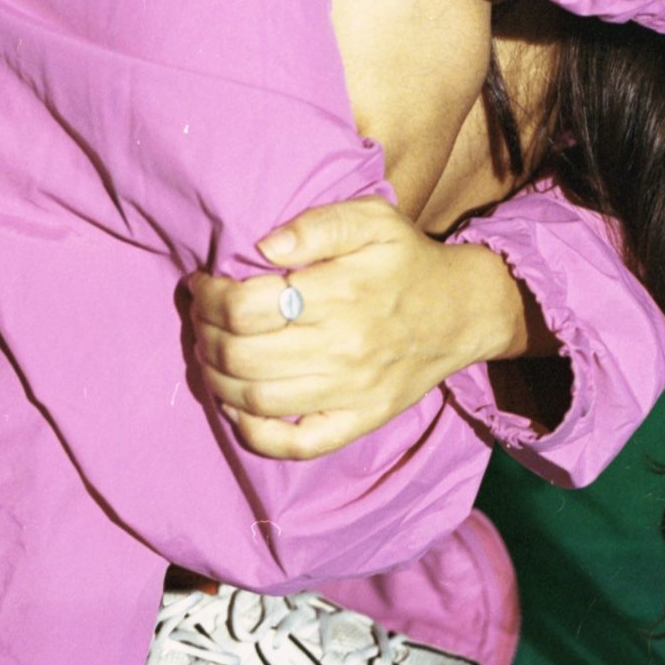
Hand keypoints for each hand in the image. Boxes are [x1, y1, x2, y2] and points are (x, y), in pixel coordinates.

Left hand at [185, 196, 521, 460]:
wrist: (463, 312)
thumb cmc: (407, 261)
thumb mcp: (371, 219)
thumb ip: (317, 224)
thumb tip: (264, 247)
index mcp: (341, 294)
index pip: (245, 307)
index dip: (210, 296)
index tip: (203, 284)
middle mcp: (343, 348)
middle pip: (241, 355)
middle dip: (205, 333)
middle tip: (201, 316)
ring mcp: (351, 392)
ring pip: (256, 400)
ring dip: (216, 377)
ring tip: (211, 352)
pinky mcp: (359, 421)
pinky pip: (296, 444)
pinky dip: (254, 434)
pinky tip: (236, 407)